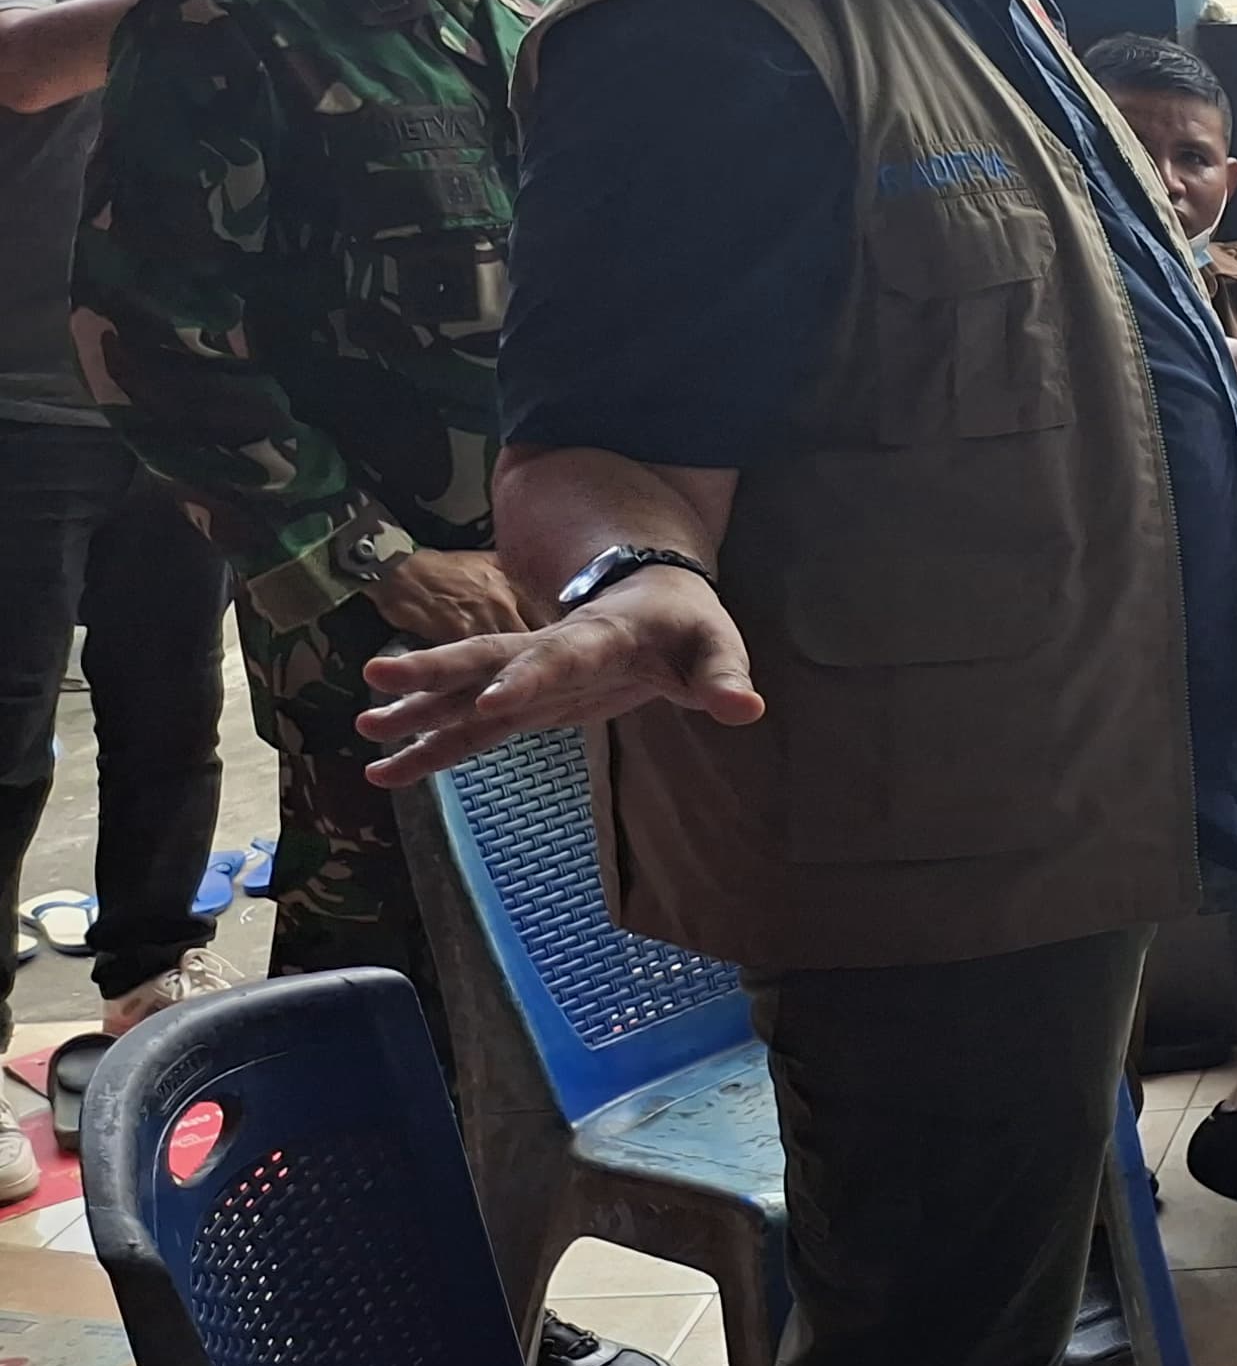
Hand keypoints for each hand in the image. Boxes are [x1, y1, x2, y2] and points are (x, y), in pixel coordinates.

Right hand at [358, 565, 762, 784]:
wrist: (653, 595)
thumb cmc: (686, 623)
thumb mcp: (716, 645)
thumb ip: (724, 676)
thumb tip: (744, 709)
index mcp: (600, 636)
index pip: (561, 655)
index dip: (530, 677)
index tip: (494, 702)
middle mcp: (550, 651)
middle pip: (487, 657)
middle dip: (436, 670)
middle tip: (378, 676)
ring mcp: (528, 675)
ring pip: (464, 690)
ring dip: (417, 710)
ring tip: (364, 733)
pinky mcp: (522, 701)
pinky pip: (470, 726)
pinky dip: (431, 747)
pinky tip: (387, 770)